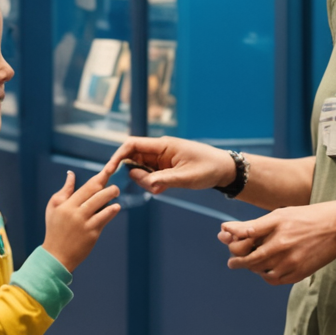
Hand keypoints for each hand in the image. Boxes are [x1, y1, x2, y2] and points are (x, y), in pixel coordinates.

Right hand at [40, 169, 122, 271]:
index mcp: (66, 204)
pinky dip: (111, 211)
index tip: (110, 168)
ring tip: (116, 192)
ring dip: (111, 196)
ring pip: (101, 204)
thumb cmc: (55, 228)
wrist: (56, 255)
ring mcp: (84, 222)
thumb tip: (71, 174)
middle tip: (115, 186)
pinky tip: (116, 207)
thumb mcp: (54, 207)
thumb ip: (65, 190)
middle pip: (95, 192)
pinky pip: (104, 219)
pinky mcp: (91, 233)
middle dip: (108, 186)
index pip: (87, 186)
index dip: (100, 177)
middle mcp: (75, 211)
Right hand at [105, 136, 234, 194]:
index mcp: (163, 146)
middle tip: (148, 186)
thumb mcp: (186, 177)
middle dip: (134, 173)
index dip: (118, 156)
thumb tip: (139, 180)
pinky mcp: (165, 168)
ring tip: (161, 188)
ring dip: (144, 181)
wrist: (225, 170)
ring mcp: (161, 160)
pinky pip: (150, 176)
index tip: (110, 170)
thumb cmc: (208, 168)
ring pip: (141, 169)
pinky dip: (152, 184)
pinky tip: (163, 189)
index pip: (132, 145)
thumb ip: (162, 179)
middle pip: (133, 158)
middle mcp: (159, 151)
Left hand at [217, 200, 335, 284]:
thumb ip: (254, 225)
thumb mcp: (280, 214)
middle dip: (238, 260)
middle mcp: (281, 246)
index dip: (232, 241)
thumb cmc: (306, 217)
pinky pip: (274, 280)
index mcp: (276, 227)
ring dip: (252, 268)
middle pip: (250, 259)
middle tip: (233, 262)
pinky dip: (266, 276)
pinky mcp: (298, 273)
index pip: (244, 238)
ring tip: (250, 264)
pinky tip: (266, 270)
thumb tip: (227, 229)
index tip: (226, 241)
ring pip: (260, 271)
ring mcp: (290, 262)